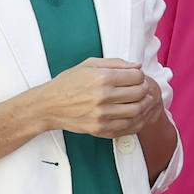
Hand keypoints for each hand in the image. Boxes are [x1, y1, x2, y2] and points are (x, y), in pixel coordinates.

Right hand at [35, 58, 160, 138]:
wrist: (49, 106)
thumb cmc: (67, 83)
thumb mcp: (88, 64)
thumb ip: (115, 63)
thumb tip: (137, 66)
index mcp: (101, 78)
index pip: (136, 76)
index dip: (140, 75)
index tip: (137, 76)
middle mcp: (103, 97)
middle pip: (139, 93)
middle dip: (145, 89)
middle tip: (142, 88)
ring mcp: (102, 116)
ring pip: (137, 111)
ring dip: (145, 105)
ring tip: (143, 101)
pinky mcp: (101, 129)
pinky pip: (128, 127)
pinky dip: (138, 121)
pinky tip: (137, 115)